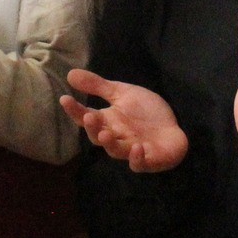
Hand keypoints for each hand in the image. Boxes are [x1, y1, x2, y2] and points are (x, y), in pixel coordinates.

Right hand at [60, 70, 188, 171]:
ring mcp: (131, 150)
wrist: (172, 126)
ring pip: (116, 151)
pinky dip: (136, 158)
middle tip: (90, 118)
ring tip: (105, 134)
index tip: (65, 98)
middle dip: (93, 129)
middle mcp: (116, 137)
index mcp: (108, 121)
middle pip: (98, 137)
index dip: (75, 110)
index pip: (87, 117)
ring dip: (110, 144)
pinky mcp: (149, 160)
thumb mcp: (122, 93)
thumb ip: (98, 86)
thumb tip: (70, 74)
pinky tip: (136, 148)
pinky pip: (140, 164)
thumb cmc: (145, 112)